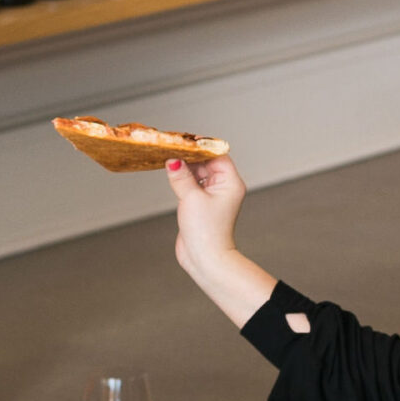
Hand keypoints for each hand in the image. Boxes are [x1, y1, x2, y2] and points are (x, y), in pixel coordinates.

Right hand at [167, 152, 246, 282]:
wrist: (205, 259)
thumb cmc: (206, 231)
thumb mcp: (191, 198)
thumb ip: (181, 176)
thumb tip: (172, 160)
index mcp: (230, 183)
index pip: (217, 155)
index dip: (201, 147)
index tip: (184, 141)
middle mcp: (224, 188)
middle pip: (207, 163)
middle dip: (190, 157)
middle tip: (172, 148)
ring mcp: (213, 196)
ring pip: (198, 174)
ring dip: (185, 168)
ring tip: (169, 159)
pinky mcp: (202, 205)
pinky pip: (192, 185)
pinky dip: (183, 179)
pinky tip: (171, 174)